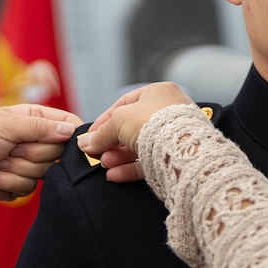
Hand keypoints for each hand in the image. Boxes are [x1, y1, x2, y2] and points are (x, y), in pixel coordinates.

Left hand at [0, 104, 80, 214]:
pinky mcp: (22, 184)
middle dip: (33, 152)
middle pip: (59, 152)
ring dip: (18, 168)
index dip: (71, 134)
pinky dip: (9, 181)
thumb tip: (70, 131)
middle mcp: (36, 141)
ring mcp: (30, 164)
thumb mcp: (7, 124)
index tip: (65, 141)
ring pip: (45, 172)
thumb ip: (40, 127)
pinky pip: (29, 188)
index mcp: (35, 120)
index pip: (68, 124)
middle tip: (11, 148)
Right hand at [78, 82, 197, 182]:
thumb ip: (101, 133)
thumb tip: (86, 144)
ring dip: (119, 156)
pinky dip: (131, 168)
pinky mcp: (176, 156)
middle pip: (132, 127)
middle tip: (97, 153)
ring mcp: (174, 134)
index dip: (105, 119)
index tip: (92, 134)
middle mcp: (169, 111)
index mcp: (158, 93)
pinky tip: (116, 174)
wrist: (181, 149)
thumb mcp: (119, 121)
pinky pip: (150, 161)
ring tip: (105, 164)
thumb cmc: (155, 123)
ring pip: (140, 146)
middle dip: (112, 142)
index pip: (126, 103)